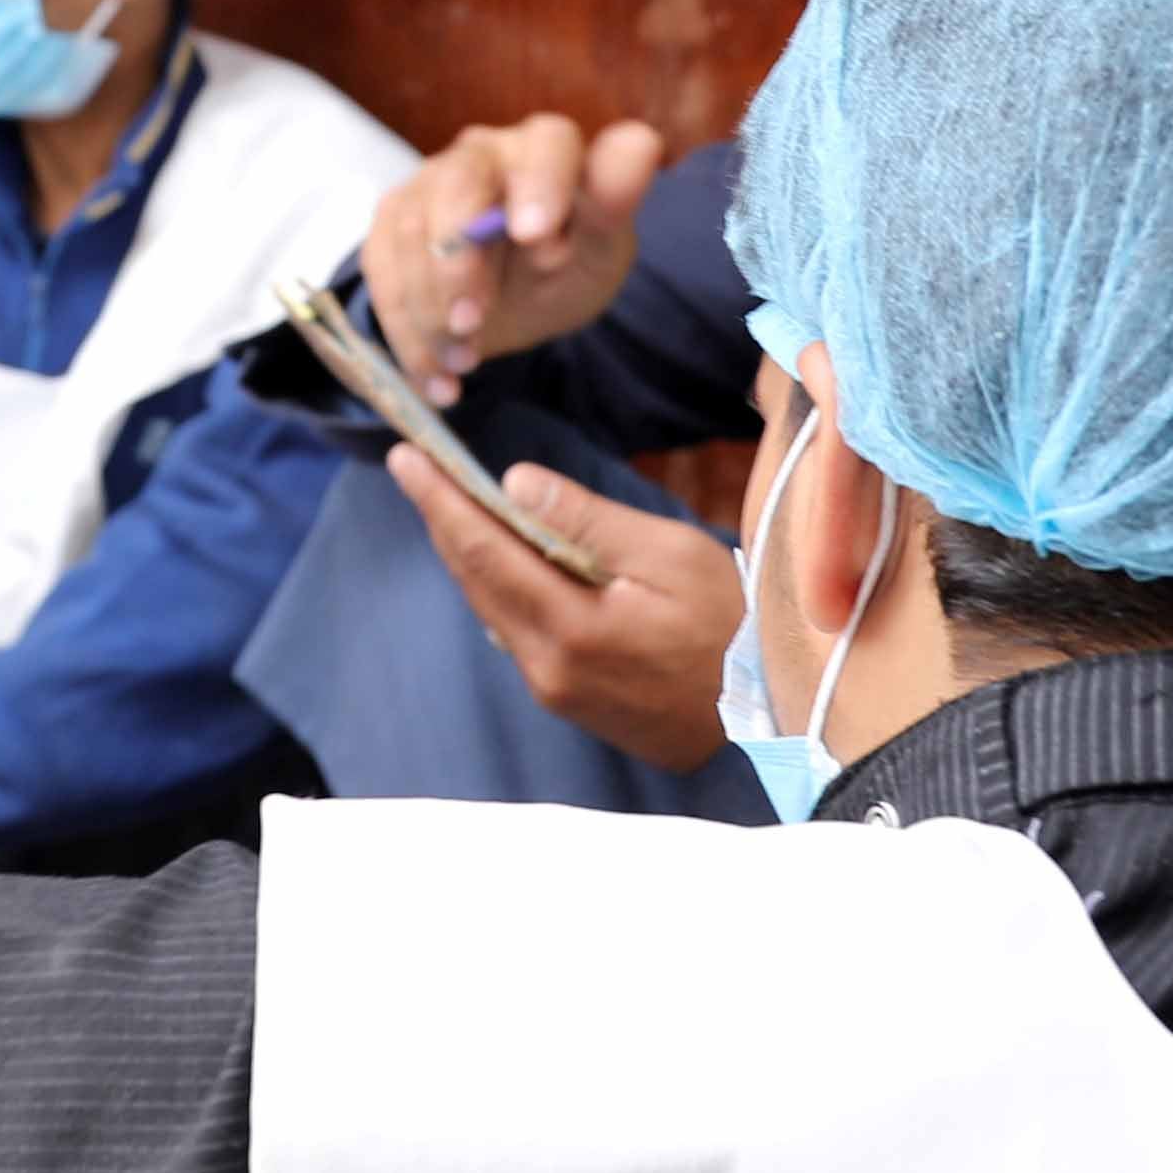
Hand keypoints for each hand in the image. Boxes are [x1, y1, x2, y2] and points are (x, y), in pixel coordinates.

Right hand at [361, 113, 664, 394]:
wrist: (514, 295)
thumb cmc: (565, 261)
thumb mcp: (600, 248)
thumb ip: (613, 204)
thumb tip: (640, 145)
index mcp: (548, 148)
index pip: (547, 144)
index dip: (540, 185)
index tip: (537, 237)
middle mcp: (484, 152)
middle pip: (456, 187)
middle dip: (458, 263)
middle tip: (471, 323)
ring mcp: (429, 183)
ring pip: (410, 236)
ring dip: (429, 309)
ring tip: (460, 364)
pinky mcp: (391, 223)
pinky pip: (382, 275)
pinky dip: (406, 333)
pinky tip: (434, 377)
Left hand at [397, 448, 745, 767]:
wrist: (765, 714)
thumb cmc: (733, 625)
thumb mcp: (671, 556)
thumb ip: (588, 521)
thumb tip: (515, 484)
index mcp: (570, 627)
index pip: (484, 552)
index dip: (441, 501)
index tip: (406, 457)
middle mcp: (546, 666)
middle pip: (477, 581)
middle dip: (443, 520)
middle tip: (415, 467)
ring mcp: (553, 688)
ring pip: (490, 608)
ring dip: (466, 553)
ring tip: (446, 501)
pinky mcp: (567, 698)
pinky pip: (514, 631)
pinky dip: (497, 585)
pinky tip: (498, 556)